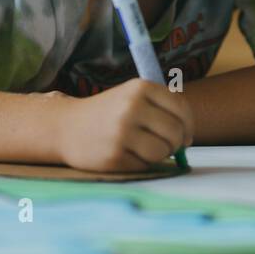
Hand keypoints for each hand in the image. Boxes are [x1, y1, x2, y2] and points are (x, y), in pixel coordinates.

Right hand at [59, 79, 193, 172]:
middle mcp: (131, 107)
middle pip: (175, 132)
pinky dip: (141, 163)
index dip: (188, 125)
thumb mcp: (132, 97)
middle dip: (175, 143)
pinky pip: (144, 165)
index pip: (181, 109)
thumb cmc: (108, 113)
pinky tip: (125, 154)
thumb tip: (188, 138)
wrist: (66, 127)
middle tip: (164, 145)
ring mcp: (122, 133)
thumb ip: (163, 109)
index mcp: (140, 87)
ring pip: (162, 151)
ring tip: (143, 149)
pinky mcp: (114, 156)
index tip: (185, 134)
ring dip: (159, 155)